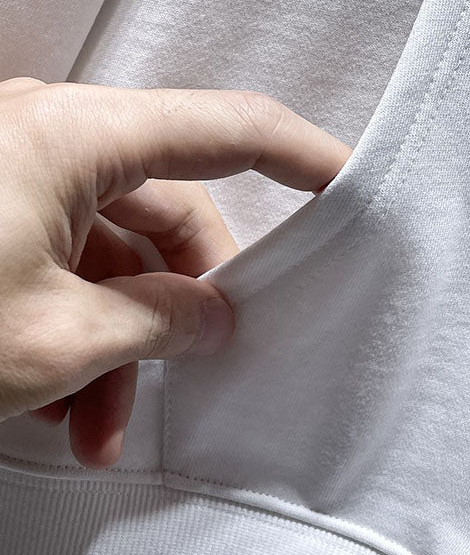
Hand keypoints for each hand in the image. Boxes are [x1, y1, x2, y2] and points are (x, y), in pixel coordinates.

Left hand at [0, 78, 349, 467]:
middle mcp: (51, 140)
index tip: (351, 182)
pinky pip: (65, 266)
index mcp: (75, 136)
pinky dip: (78, 334)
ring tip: (102, 425)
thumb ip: (158, 321)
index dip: (302, 155)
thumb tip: (213, 316)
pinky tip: (63, 408)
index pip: (229, 130)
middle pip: (169, 211)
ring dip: (123, 341)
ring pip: (114, 254)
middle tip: (203, 364)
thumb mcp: (52, 337)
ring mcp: (18, 176)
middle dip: (186, 302)